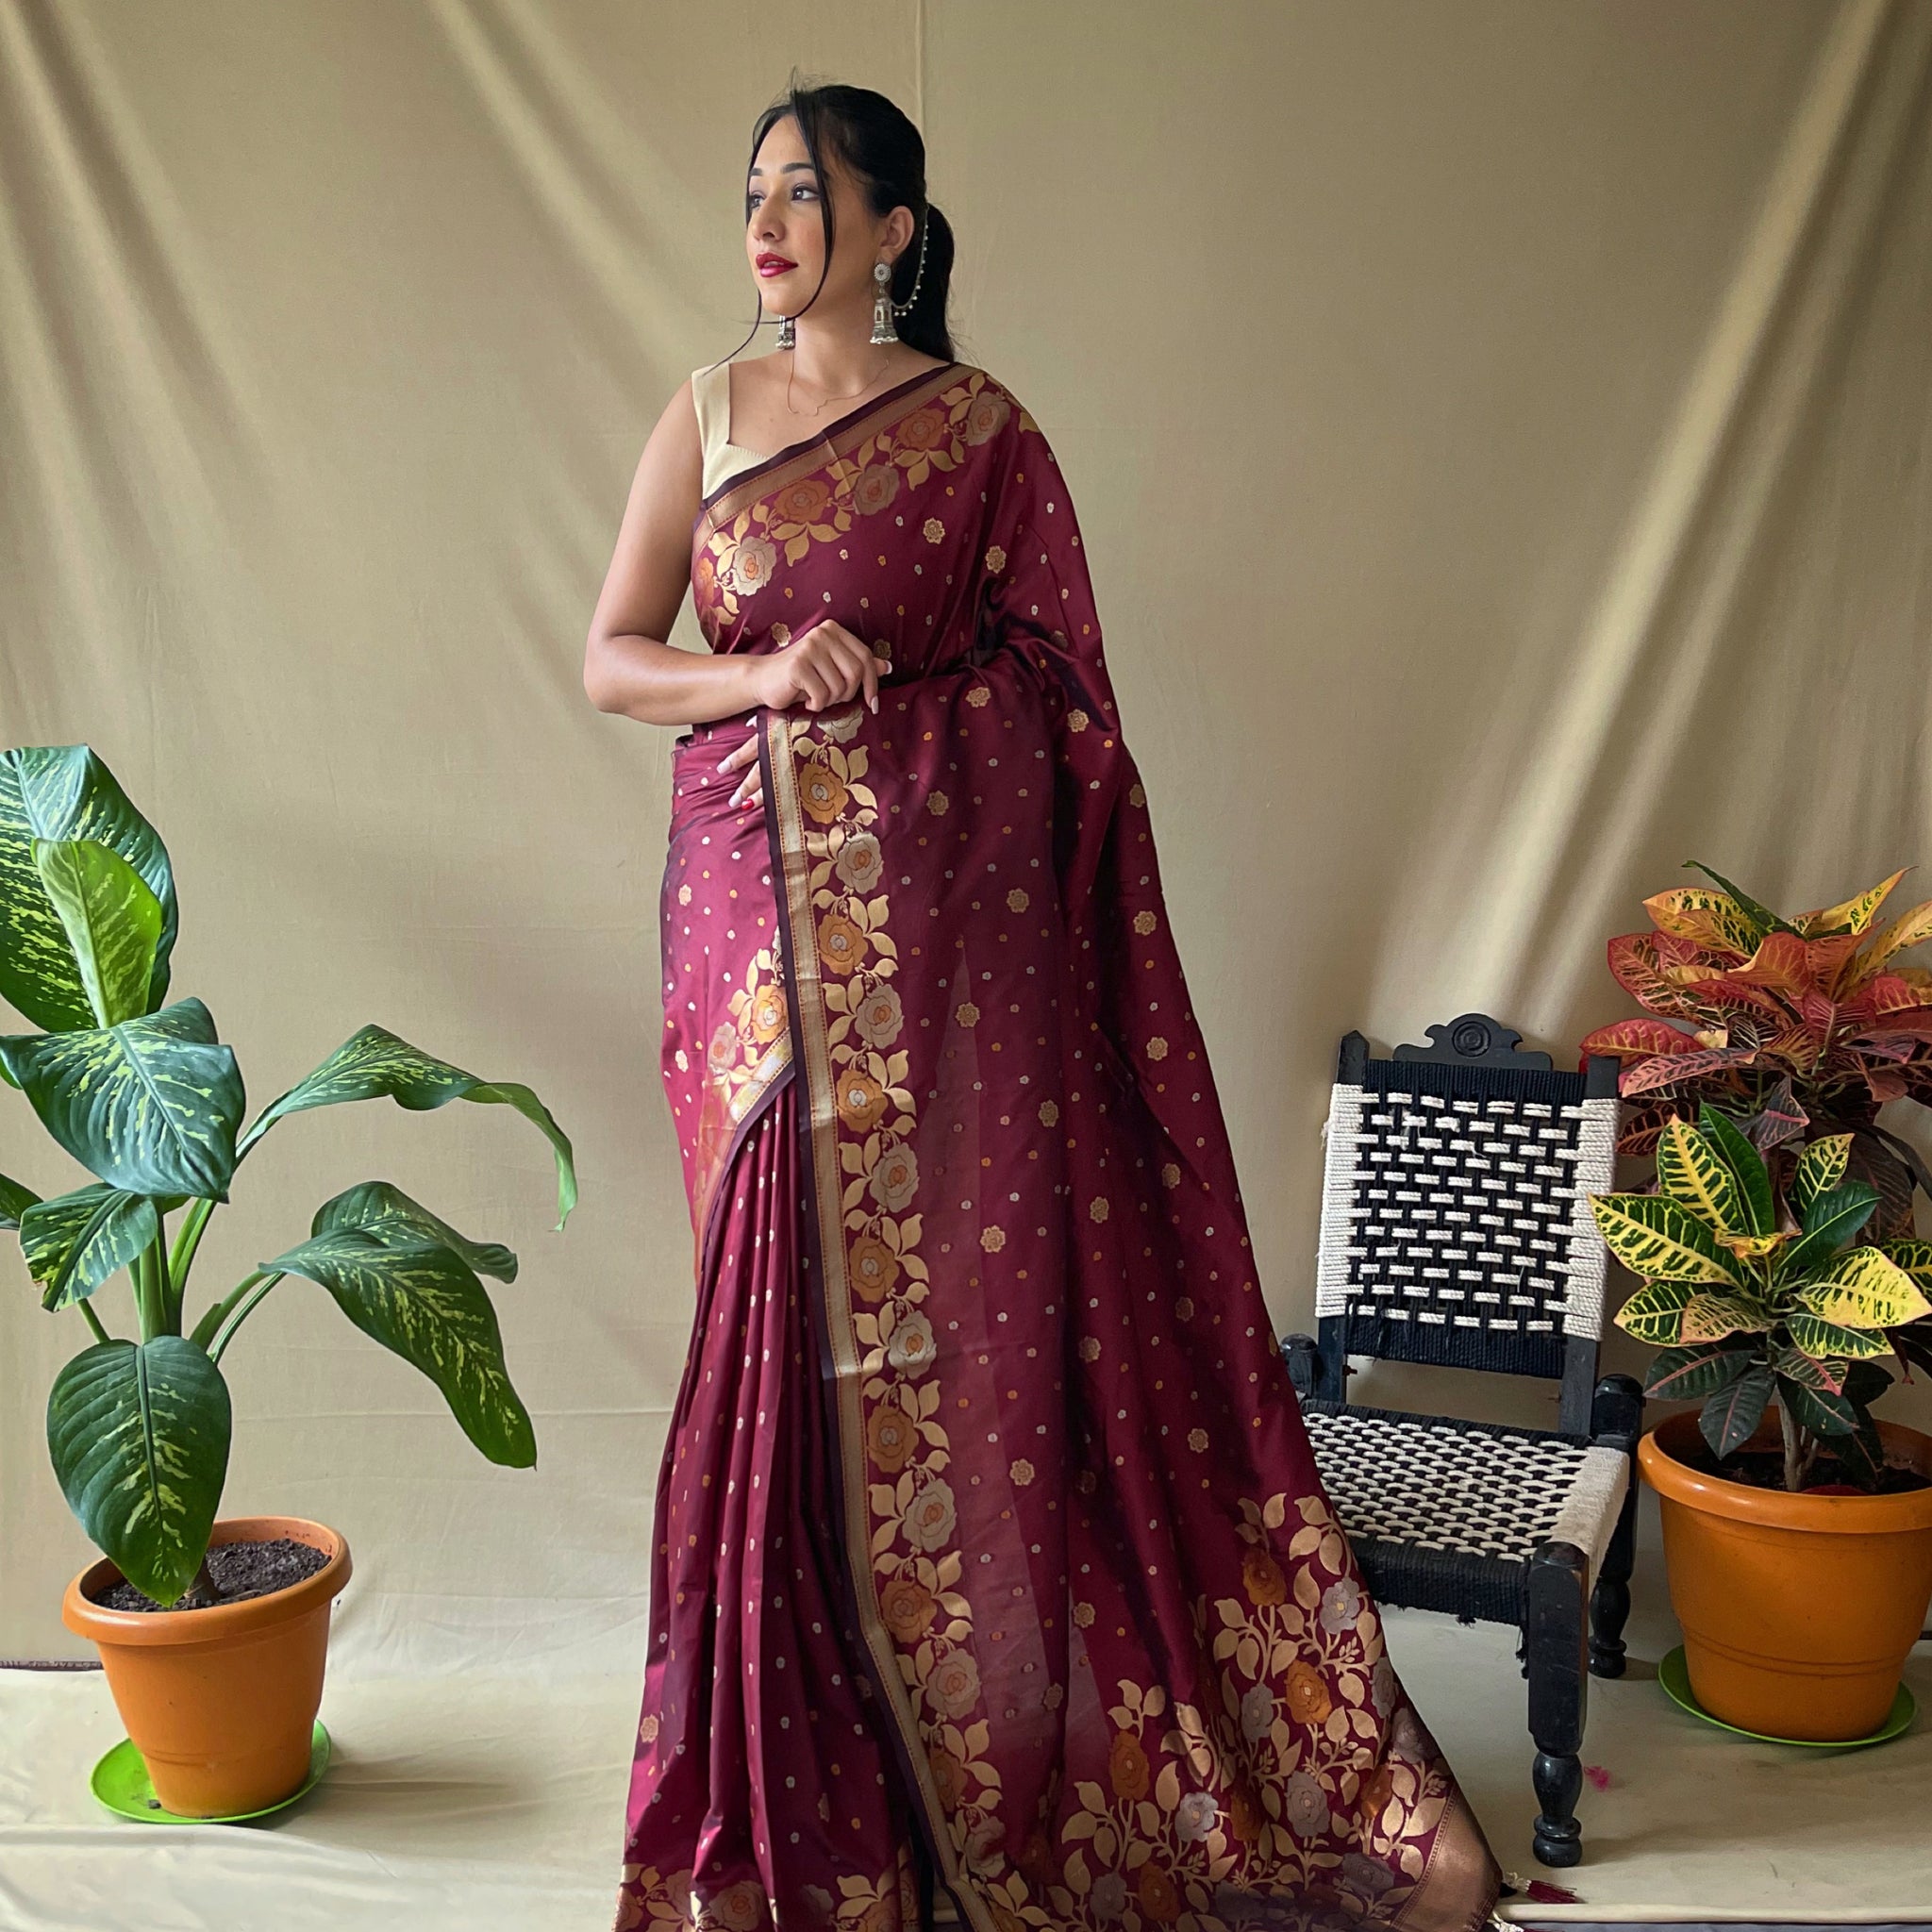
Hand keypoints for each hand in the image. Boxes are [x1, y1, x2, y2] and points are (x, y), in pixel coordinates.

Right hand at [723, 620, 883, 818]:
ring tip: (815, 696)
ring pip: (839, 686)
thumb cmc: (802, 677)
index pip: (865, 657)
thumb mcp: (833, 669)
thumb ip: (858, 665)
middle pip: (855, 672)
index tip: (872, 705)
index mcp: (834, 630)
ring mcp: (809, 648)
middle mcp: (822, 634)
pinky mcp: (798, 665)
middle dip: (848, 694)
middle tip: (832, 699)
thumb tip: (888, 667)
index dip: (872, 684)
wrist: (764, 681)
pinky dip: (816, 705)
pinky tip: (805, 699)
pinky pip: (822, 695)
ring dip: (830, 700)